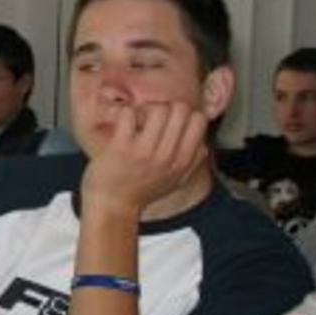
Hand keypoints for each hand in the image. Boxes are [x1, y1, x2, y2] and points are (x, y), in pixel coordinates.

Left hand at [82, 101, 208, 216]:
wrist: (112, 207)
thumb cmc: (141, 191)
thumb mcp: (175, 181)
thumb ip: (193, 162)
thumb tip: (203, 144)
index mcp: (182, 160)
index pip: (199, 118)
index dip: (184, 113)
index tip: (169, 122)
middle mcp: (166, 155)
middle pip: (180, 109)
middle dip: (165, 108)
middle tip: (150, 120)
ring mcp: (144, 151)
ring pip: (158, 109)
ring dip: (145, 109)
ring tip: (137, 122)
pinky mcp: (120, 148)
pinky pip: (128, 114)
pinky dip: (125, 114)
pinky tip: (123, 127)